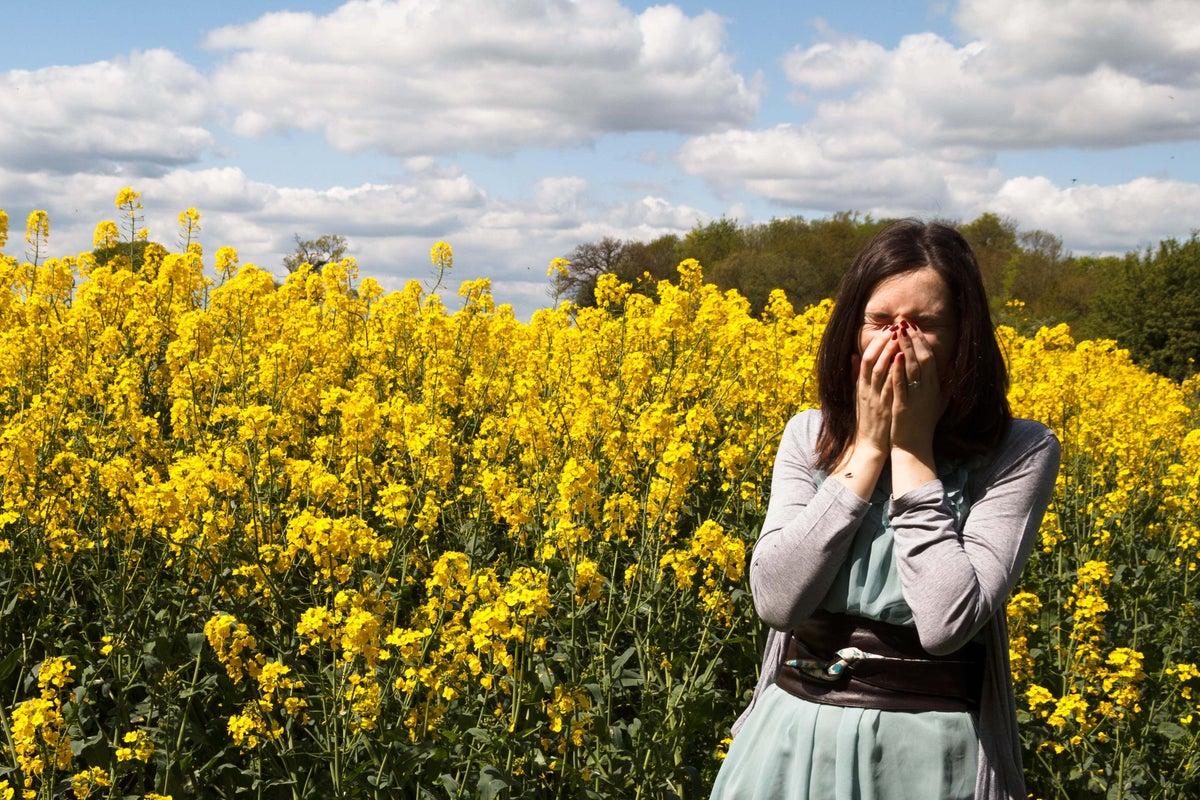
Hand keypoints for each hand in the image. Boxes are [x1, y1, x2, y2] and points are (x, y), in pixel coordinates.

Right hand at [852, 325, 900, 457]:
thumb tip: (853, 356)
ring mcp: (875, 398)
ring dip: (889, 351)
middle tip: (894, 326)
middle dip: (883, 342)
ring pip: (879, 370)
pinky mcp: (884, 407)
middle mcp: (866, 390)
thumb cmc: (867, 421)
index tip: (886, 329)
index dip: (875, 343)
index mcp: (861, 387)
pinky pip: (889, 385)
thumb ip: (856, 377)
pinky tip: (901, 358)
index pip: (866, 359)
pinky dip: (894, 371)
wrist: (868, 446)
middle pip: (872, 360)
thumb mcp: (858, 397)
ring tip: (898, 336)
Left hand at [889, 321, 943, 459]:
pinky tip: (895, 356)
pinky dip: (899, 369)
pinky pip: (901, 385)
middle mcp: (927, 390)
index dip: (922, 341)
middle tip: (905, 322)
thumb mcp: (940, 403)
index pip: (931, 358)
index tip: (914, 327)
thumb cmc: (924, 424)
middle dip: (913, 339)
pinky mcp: (903, 406)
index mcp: (934, 388)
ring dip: (905, 348)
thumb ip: (947, 385)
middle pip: (923, 358)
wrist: (914, 447)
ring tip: (897, 331)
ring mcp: (916, 398)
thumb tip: (953, 367)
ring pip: (912, 368)